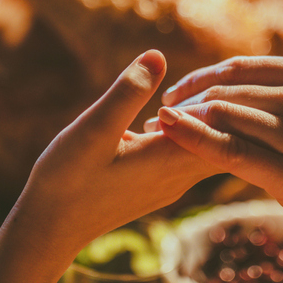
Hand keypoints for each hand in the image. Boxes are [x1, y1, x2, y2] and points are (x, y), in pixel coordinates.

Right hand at [14, 49, 217, 257]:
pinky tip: (178, 110)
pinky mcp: (161, 183)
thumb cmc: (68, 178)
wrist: (50, 227)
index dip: (233, 95)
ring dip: (211, 116)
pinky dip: (196, 129)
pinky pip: (195, 152)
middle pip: (230, 137)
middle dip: (230, 104)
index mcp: (175, 158)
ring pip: (214, 145)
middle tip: (224, 71)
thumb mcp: (93, 128)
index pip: (229, 125)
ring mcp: (174, 182)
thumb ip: (127, 93)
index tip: (227, 67)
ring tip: (204, 84)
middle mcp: (183, 174)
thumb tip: (159, 55)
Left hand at [155, 56, 282, 282]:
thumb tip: (233, 100)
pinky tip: (167, 133)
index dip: (199, 80)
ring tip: (153, 132)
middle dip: (186, 101)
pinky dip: (193, 139)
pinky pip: (232, 150)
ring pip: (227, 114)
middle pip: (229, 87)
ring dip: (184, 121)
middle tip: (154, 117)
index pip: (242, 67)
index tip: (173, 96)